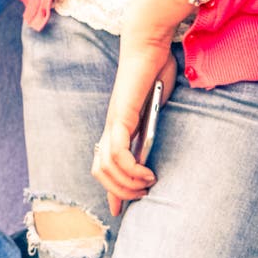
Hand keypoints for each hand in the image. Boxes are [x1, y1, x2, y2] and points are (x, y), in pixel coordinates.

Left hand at [92, 41, 178, 214]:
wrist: (149, 46)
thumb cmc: (155, 70)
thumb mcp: (158, 106)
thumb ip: (153, 126)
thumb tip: (154, 149)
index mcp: (118, 126)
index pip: (105, 164)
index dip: (110, 190)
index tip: (118, 211)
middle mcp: (110, 127)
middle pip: (99, 170)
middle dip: (119, 191)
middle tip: (143, 195)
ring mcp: (113, 123)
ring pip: (105, 166)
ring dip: (127, 184)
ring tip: (147, 184)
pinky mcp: (120, 118)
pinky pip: (117, 153)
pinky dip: (130, 169)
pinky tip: (146, 172)